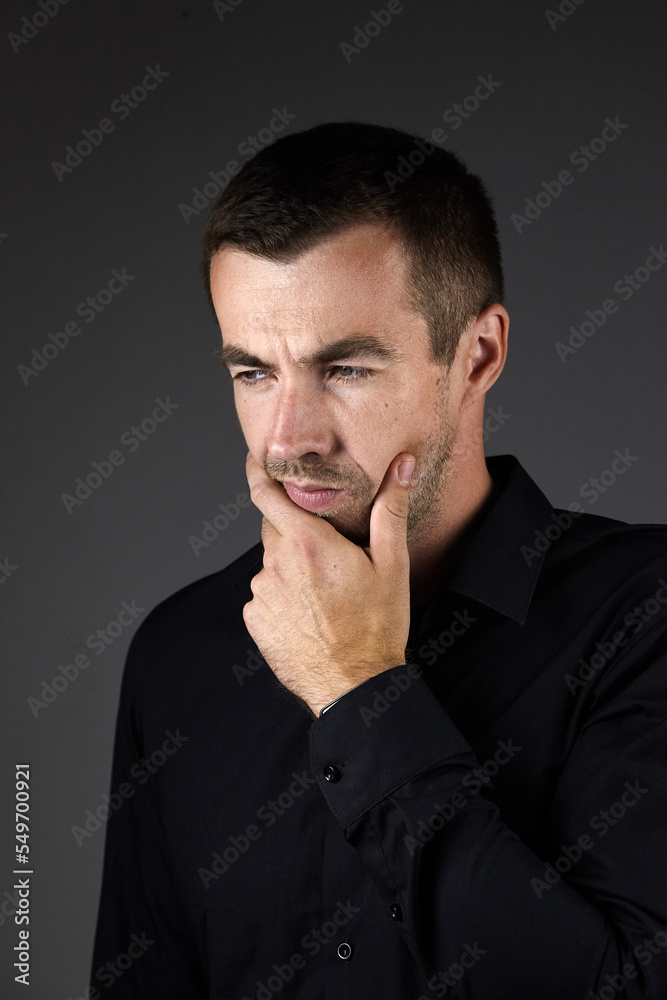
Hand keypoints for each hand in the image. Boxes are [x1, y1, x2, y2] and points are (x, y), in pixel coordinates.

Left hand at [242, 451, 414, 716]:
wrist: (354, 685)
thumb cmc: (377, 625)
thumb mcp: (392, 564)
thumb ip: (390, 508)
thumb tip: (402, 465)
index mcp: (307, 543)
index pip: (266, 494)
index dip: (258, 471)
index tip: (255, 458)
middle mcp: (275, 564)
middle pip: (274, 529)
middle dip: (295, 531)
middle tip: (329, 554)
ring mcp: (261, 594)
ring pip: (271, 564)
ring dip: (290, 568)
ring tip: (326, 594)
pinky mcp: (255, 620)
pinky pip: (265, 595)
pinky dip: (282, 596)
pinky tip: (310, 614)